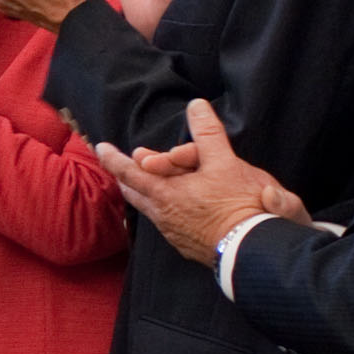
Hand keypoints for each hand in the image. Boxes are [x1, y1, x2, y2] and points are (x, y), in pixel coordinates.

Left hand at [93, 97, 305, 266]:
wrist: (253, 248)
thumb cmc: (239, 204)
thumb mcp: (225, 163)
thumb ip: (208, 134)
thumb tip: (196, 105)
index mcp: (165, 193)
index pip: (129, 173)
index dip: (113, 159)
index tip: (100, 148)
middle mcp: (163, 214)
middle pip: (136, 192)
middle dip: (128, 175)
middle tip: (125, 162)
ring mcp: (173, 232)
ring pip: (150, 208)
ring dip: (145, 191)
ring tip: (140, 182)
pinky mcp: (186, 245)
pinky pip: (166, 222)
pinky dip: (162, 208)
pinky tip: (169, 208)